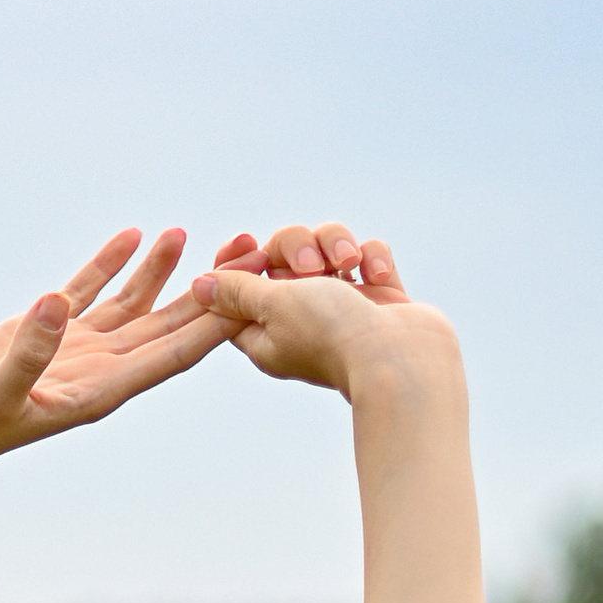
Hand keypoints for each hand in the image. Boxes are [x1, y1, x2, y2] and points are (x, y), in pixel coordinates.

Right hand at [0, 228, 226, 487]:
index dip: (214, 323)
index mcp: (98, 393)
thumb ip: (25, 354)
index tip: (251, 291)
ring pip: (132, 305)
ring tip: (194, 233)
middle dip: (210, 292)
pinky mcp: (39, 331)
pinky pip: (86, 291)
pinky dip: (110, 264)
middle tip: (249, 250)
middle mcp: (95, 371)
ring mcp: (70, 350)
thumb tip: (56, 303)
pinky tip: (132, 235)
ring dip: (164, 273)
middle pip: (168, 326)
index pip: (171, 355)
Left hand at [193, 223, 458, 400]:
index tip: (248, 243)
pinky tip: (377, 276)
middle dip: (296, 246)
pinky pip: (367, 254)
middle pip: (281, 256)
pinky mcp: (378, 298)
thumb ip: (238, 291)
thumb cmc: (333, 335)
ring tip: (351, 266)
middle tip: (312, 268)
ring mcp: (344, 307)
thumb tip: (199, 286)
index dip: (238, 261)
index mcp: (264, 334)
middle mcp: (301, 321)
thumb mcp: (274, 306)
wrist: (403, 359)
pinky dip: (372, 257)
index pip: (235, 288)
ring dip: (338, 244)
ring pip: (327, 246)